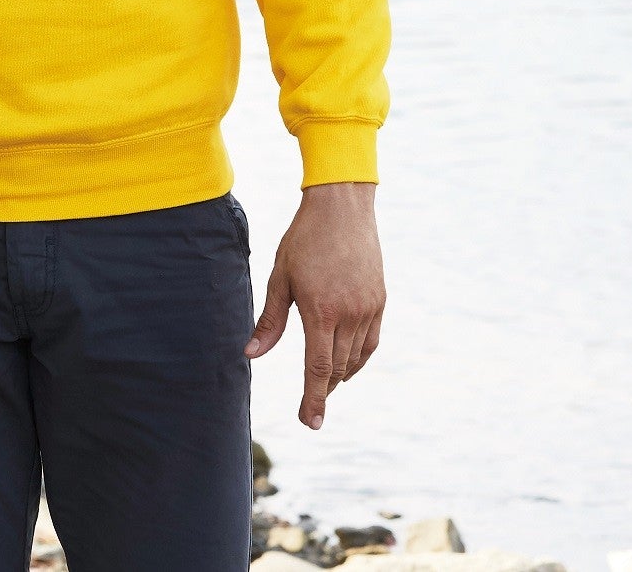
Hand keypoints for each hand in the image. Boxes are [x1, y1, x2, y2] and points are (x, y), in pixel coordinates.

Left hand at [242, 181, 383, 429]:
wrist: (341, 207)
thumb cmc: (304, 239)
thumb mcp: (280, 277)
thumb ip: (270, 320)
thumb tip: (252, 353)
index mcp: (321, 310)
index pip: (318, 369)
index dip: (313, 399)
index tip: (311, 423)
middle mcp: (349, 314)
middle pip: (338, 368)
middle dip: (323, 390)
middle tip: (311, 405)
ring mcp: (368, 308)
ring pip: (356, 357)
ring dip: (341, 374)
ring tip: (325, 382)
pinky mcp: (379, 300)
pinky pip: (371, 341)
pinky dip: (359, 357)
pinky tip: (347, 360)